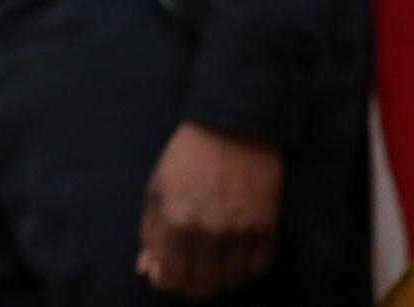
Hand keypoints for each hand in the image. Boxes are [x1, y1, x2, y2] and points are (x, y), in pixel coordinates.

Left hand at [137, 122, 282, 299]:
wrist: (231, 126)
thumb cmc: (187, 156)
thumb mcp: (157, 188)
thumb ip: (150, 232)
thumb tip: (148, 269)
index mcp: (174, 220)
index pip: (169, 278)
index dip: (166, 280)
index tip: (169, 271)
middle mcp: (206, 231)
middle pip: (200, 287)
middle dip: (192, 282)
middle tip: (192, 267)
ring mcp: (238, 231)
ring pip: (229, 282)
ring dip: (219, 276)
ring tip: (214, 257)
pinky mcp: (265, 227)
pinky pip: (256, 268)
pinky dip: (245, 267)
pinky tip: (236, 251)